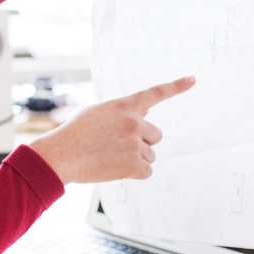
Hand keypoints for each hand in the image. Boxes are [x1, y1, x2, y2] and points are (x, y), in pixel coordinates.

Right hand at [29, 76, 194, 184]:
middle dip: (142, 142)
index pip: (154, 94)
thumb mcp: (96, 113)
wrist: (61, 156)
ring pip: (150, 155)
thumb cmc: (74, 135)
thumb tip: (142, 113)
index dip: (175, 86)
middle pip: (155, 135)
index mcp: (123, 106)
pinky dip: (134, 173)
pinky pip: (146, 171)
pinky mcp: (135, 164)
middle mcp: (133, 122)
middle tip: (118, 147)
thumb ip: (121, 113)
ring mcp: (135, 143)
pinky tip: (115, 168)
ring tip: (110, 157)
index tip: (192, 79)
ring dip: (135, 159)